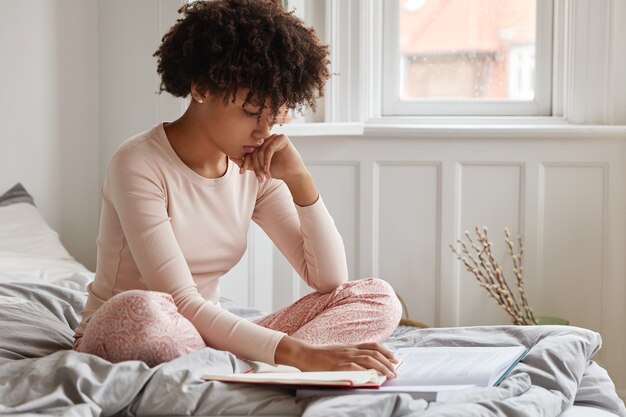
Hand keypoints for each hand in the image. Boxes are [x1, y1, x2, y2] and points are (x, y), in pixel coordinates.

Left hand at [230, 134, 304, 182]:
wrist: (292, 174)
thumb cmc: (276, 170)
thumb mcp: (258, 167)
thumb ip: (246, 162)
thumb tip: (230, 157)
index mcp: (261, 142)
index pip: (248, 149)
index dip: (244, 161)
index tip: (241, 172)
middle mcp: (267, 138)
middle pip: (254, 150)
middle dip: (254, 165)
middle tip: (258, 178)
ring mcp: (274, 136)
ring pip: (261, 150)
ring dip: (261, 165)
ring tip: (264, 176)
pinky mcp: (282, 138)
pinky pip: (269, 149)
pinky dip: (267, 160)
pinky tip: (267, 169)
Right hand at [275, 336, 397, 378]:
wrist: (305, 354)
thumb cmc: (321, 356)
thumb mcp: (339, 352)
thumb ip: (350, 355)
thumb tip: (364, 363)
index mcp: (351, 346)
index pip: (373, 346)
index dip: (386, 351)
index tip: (395, 359)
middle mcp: (350, 350)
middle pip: (374, 353)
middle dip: (387, 362)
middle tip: (395, 371)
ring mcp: (344, 357)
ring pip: (368, 359)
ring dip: (381, 367)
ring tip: (389, 375)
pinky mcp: (338, 366)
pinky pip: (355, 367)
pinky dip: (365, 371)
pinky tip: (372, 376)